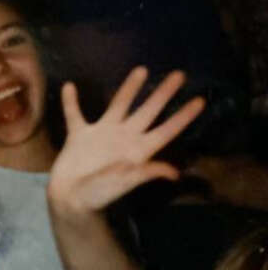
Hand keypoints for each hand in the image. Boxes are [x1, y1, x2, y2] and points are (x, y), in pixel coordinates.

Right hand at [48, 67, 205, 213]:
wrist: (70, 200)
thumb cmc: (99, 194)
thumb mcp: (125, 183)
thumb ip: (146, 172)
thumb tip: (174, 173)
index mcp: (138, 150)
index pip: (166, 130)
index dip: (183, 116)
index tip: (200, 101)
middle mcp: (124, 137)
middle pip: (148, 111)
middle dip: (163, 94)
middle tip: (179, 75)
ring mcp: (102, 134)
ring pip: (118, 105)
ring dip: (129, 88)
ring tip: (141, 69)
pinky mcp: (79, 136)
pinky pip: (75, 114)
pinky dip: (71, 102)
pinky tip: (69, 87)